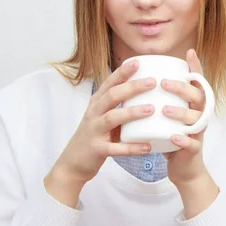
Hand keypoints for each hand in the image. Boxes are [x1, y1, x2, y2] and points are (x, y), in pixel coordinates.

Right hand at [45, 60, 155, 205]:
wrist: (72, 163)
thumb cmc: (95, 136)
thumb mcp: (103, 116)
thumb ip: (120, 105)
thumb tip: (148, 94)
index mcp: (96, 103)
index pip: (109, 83)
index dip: (122, 72)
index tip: (138, 61)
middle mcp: (93, 114)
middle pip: (112, 96)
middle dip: (132, 87)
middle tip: (152, 82)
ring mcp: (94, 131)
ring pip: (112, 118)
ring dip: (132, 112)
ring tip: (151, 109)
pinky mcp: (97, 150)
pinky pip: (116, 148)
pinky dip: (132, 147)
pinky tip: (147, 146)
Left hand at [161, 49, 208, 185]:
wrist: (183, 168)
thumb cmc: (172, 136)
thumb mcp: (170, 115)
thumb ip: (163, 98)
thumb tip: (142, 76)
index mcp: (194, 105)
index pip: (198, 83)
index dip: (196, 68)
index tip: (189, 52)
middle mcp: (200, 116)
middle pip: (198, 97)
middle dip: (182, 88)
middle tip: (164, 82)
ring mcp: (198, 133)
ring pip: (196, 120)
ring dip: (181, 113)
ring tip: (165, 110)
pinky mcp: (194, 150)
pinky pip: (192, 144)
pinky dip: (183, 140)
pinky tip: (174, 137)